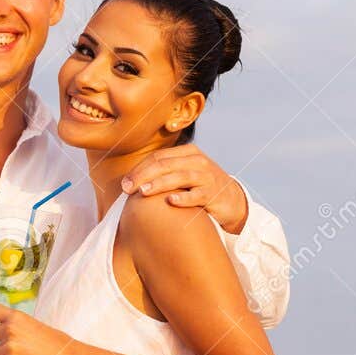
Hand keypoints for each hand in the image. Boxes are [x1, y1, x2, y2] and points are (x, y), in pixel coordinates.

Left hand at [121, 146, 248, 233]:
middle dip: (143, 176)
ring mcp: (206, 176)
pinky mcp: (214, 193)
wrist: (231, 200)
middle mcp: (197, 161)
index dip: (139, 169)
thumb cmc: (199, 187)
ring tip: (143, 191)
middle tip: (127, 188)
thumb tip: (132, 180)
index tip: (124, 183)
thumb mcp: (184, 174)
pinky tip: (170, 201)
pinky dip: (183, 198)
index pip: (158, 157)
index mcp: (187, 153)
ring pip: (179, 176)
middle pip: (165, 164)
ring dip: (159, 184)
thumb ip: (165, 172)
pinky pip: (197, 195)